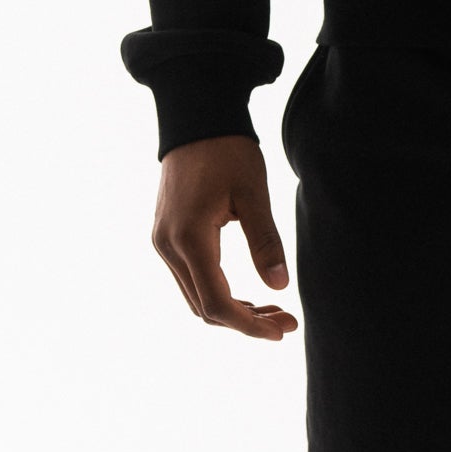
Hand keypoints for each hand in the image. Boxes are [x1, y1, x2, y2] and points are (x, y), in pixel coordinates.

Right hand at [150, 134, 297, 340]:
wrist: (195, 120)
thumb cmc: (227, 152)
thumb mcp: (254, 194)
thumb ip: (265, 241)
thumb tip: (279, 286)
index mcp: (189, 238)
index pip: (216, 302)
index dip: (250, 324)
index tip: (282, 330)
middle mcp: (168, 246)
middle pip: (204, 307)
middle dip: (246, 321)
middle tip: (287, 322)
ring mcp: (163, 242)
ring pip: (196, 296)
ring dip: (233, 310)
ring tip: (274, 311)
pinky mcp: (166, 237)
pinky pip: (191, 279)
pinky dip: (219, 293)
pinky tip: (249, 295)